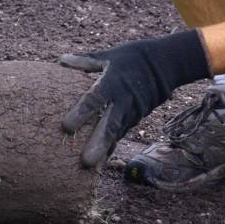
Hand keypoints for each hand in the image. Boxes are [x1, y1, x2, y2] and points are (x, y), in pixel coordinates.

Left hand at [59, 30, 210, 167]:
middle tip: (85, 161)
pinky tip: (101, 160)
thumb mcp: (108, 56)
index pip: (95, 99)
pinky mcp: (136, 118)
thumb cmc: (130, 58)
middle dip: (98, 143)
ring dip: (104, 149)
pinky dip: (112, 146)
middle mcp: (123, 100)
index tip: (66, 126)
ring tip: (90, 167)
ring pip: (117, 133)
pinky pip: (121, 134)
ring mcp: (132, 112)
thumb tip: (60, 60)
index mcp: (112, 82)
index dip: (81, 112)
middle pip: (110, 124)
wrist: (164, 64)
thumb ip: (84, 61)